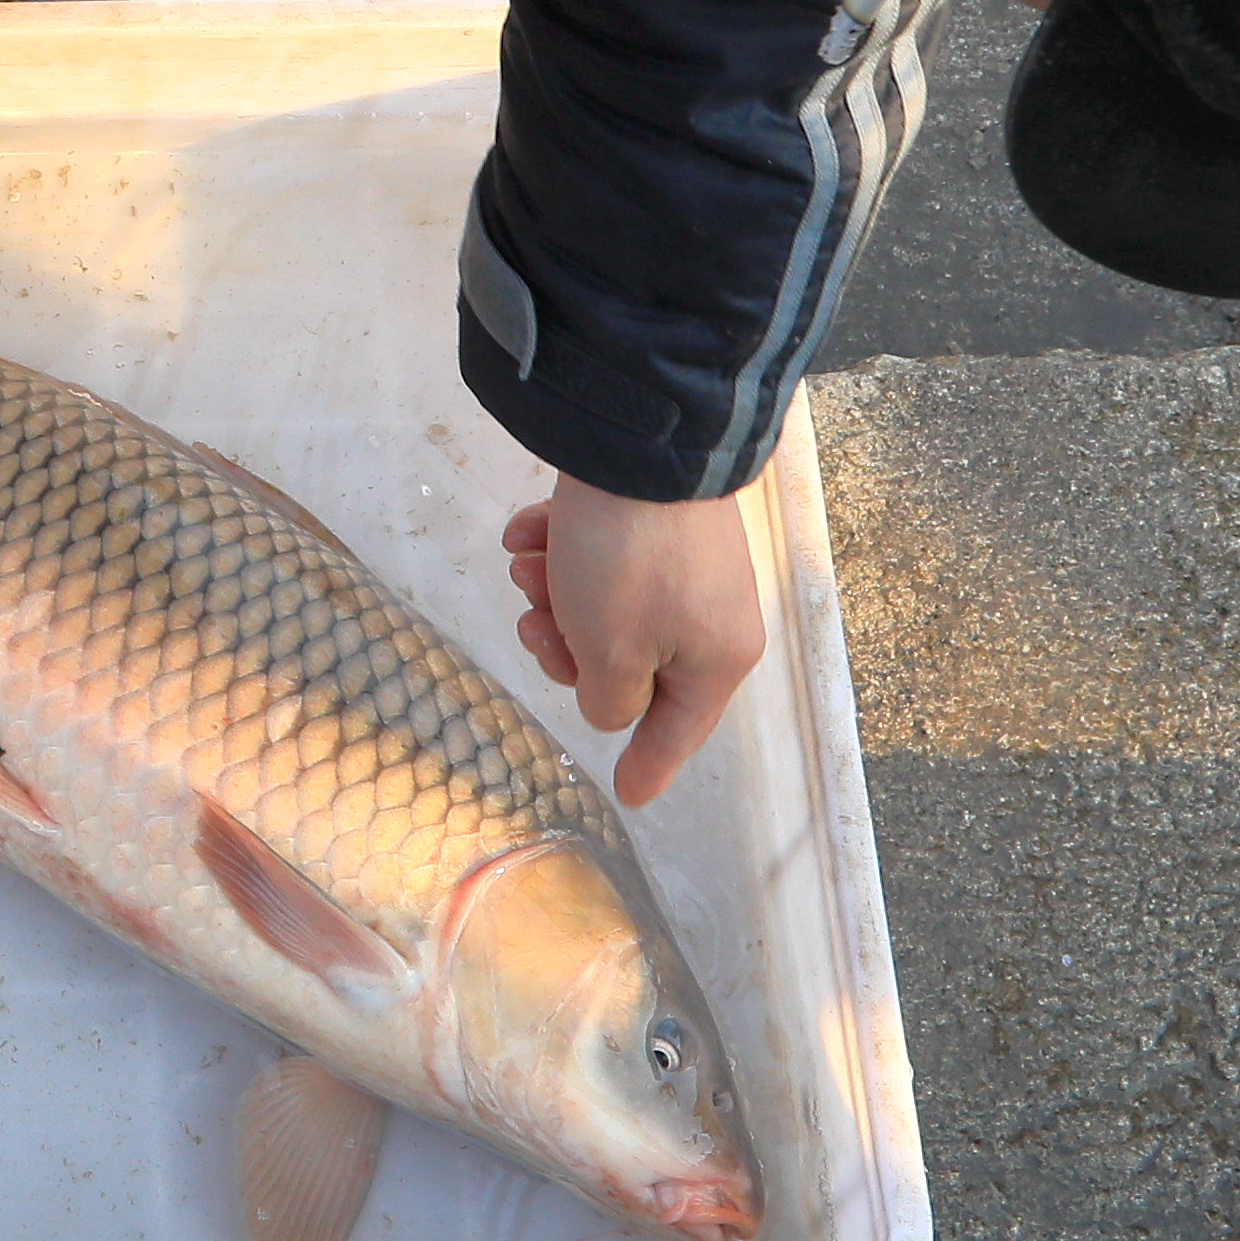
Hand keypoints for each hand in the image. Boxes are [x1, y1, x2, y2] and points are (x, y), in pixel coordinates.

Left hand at [503, 474, 763, 804]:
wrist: (638, 446)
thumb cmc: (628, 565)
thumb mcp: (610, 652)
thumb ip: (609, 699)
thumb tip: (615, 701)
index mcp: (713, 660)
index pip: (677, 732)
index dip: (649, 764)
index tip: (631, 794)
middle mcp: (708, 615)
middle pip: (625, 663)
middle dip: (567, 646)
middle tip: (532, 624)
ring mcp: (684, 564)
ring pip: (604, 606)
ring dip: (553, 592)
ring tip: (526, 565)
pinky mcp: (657, 521)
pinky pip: (604, 556)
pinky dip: (561, 549)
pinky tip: (528, 533)